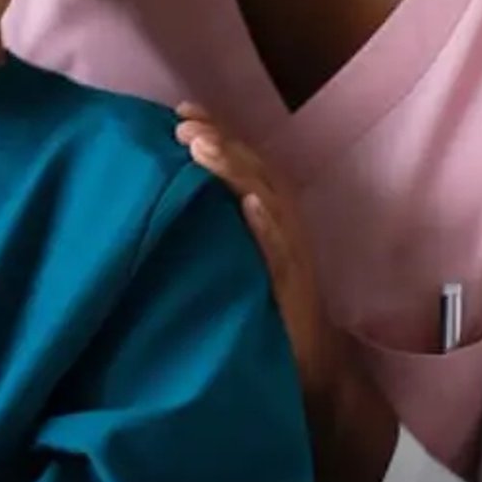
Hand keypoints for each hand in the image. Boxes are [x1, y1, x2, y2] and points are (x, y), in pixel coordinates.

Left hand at [174, 104, 339, 385]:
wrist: (315, 371)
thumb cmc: (267, 312)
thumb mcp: (237, 259)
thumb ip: (216, 227)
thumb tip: (166, 196)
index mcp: (271, 215)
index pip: (244, 162)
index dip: (218, 132)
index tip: (181, 111)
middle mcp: (285, 226)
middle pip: (256, 170)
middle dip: (220, 140)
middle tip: (183, 122)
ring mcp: (293, 255)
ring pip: (267, 200)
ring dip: (236, 171)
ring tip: (203, 148)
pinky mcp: (297, 289)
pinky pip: (282, 252)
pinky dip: (267, 225)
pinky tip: (249, 205)